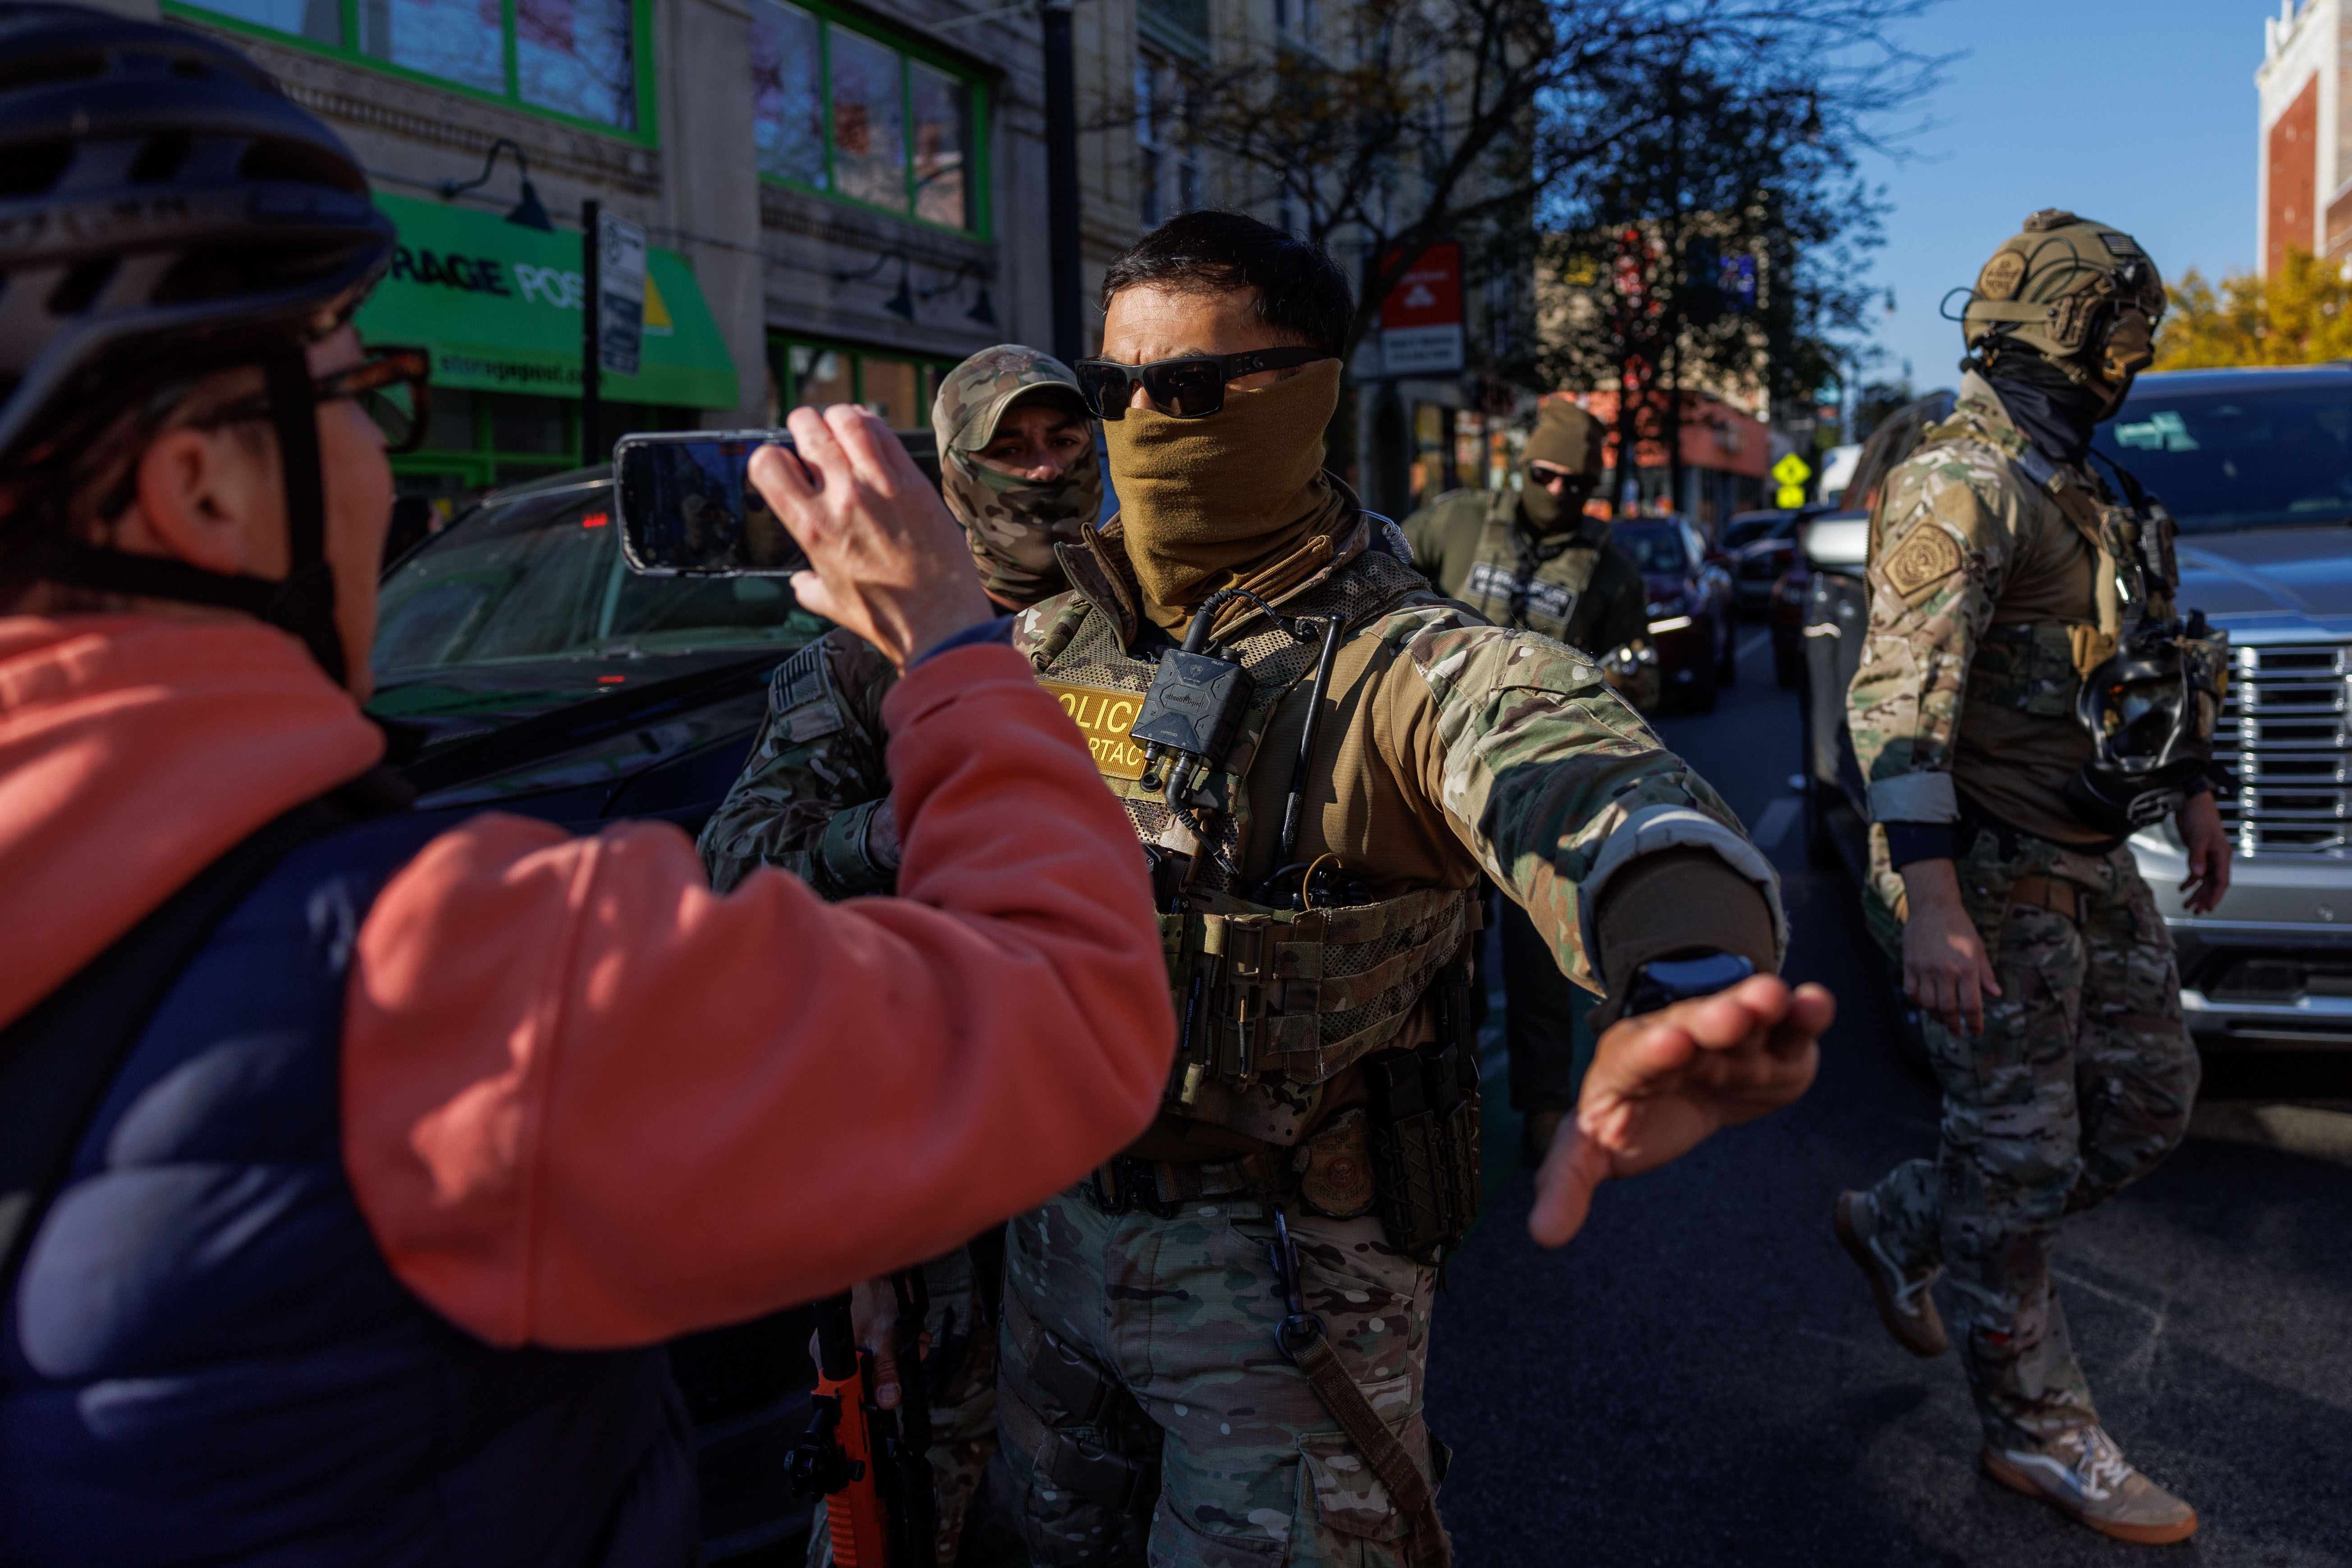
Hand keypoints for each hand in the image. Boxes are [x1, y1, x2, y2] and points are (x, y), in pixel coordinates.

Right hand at [750, 404, 991, 669]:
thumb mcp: (831, 604)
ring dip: (836, 416)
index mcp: (812, 528)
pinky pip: (886, 435)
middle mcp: (842, 498)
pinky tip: (869, 430)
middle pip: (809, 431)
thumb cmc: (887, 617)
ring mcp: (881, 485)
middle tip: (808, 432)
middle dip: (802, 426)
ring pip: (848, 421)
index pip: (767, 464)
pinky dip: (871, 424)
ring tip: (837, 423)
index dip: (769, 457)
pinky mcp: (914, 481)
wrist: (941, 620)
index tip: (782, 464)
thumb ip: (808, 586)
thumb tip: (800, 582)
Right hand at [805, 1277, 926, 1409]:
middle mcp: (831, 1354)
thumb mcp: (886, 1339)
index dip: (867, 1398)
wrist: (880, 1268)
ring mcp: (845, 1345)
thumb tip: (887, 1400)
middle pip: (862, 1381)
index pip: (844, 1392)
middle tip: (914, 1356)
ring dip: (901, 1359)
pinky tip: (914, 1338)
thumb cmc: (876, 1297)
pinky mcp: (859, 1337)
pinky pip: (878, 1353)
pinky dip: (898, 1348)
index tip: (890, 1396)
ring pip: (874, 1366)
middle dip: (893, 1373)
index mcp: (828, 1356)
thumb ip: (886, 1371)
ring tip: (918, 1343)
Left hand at [1529, 975, 1828, 1247]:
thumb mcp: (1591, 1149)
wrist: (1677, 1091)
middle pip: (1695, 1028)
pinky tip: (1816, 1003)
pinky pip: (1790, 1029)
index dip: (1653, 1051)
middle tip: (1736, 1014)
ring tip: (1777, 997)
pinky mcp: (1775, 1053)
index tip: (1668, 1044)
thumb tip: (1543, 1235)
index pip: (1637, 1056)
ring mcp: (1729, 1042)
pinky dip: (1805, 1015)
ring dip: (1760, 1006)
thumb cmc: (1629, 1116)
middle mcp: (1681, 1039)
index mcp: (1629, 1062)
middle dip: (1713, 1019)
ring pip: (1745, 1018)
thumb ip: (1567, 1185)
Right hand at [1899, 857, 1999, 1035]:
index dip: (1974, 1023)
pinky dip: (1919, 1002)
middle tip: (1958, 1031)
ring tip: (1943, 1019)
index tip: (1976, 1031)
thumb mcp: (1978, 948)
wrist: (1933, 906)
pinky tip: (1926, 1003)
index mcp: (1967, 967)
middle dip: (1954, 1025)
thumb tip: (1996, 994)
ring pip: (1929, 1004)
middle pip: (1948, 1009)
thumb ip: (1985, 974)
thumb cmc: (1959, 927)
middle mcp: (1945, 970)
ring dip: (1937, 1017)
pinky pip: (1912, 992)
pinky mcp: (1909, 965)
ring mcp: (1925, 968)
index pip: (1971, 1005)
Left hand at [2177, 790, 2230, 914]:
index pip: (2221, 881)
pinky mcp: (2199, 853)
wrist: (2192, 801)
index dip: (2215, 896)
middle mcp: (2218, 858)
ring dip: (2196, 892)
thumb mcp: (2197, 838)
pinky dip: (2190, 881)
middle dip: (2204, 898)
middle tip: (2195, 912)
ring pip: (2204, 880)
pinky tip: (2182, 889)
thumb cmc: (2199, 817)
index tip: (2208, 908)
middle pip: (2213, 883)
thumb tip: (2197, 877)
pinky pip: (2197, 871)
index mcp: (2222, 855)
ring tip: (2186, 905)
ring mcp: (2209, 856)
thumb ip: (2197, 857)